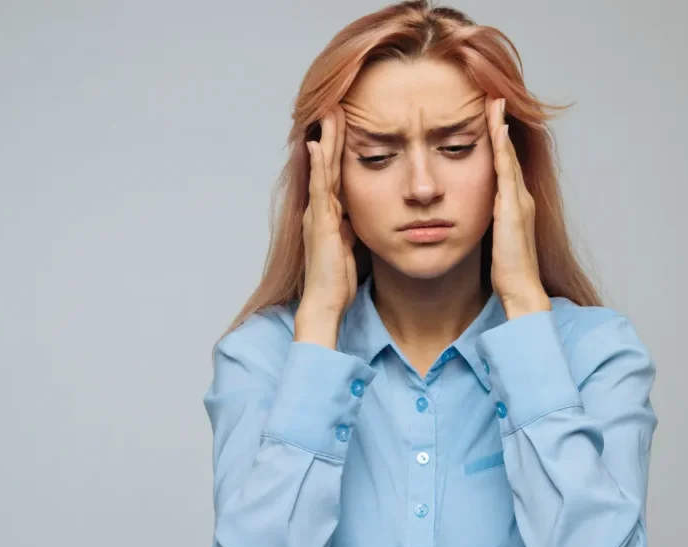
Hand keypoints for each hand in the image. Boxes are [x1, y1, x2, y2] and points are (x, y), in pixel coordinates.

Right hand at [297, 105, 356, 346]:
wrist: (324, 303)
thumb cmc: (338, 280)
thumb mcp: (351, 245)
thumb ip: (355, 226)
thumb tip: (369, 213)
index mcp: (330, 213)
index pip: (337, 172)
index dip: (341, 147)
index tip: (347, 121)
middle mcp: (321, 208)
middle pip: (329, 163)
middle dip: (333, 134)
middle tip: (336, 103)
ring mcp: (318, 213)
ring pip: (323, 169)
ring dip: (326, 140)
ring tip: (329, 112)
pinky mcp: (319, 223)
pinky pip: (321, 189)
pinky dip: (320, 165)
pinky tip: (321, 145)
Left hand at [485, 95, 550, 319]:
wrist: (521, 290)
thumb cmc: (506, 271)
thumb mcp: (494, 240)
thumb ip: (488, 223)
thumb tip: (471, 212)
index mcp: (513, 203)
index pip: (503, 162)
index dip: (496, 137)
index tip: (487, 113)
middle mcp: (520, 196)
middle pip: (508, 151)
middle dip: (500, 122)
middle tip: (492, 93)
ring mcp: (519, 200)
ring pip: (508, 154)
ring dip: (501, 126)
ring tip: (494, 99)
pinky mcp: (513, 207)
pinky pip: (506, 169)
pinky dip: (502, 147)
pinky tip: (497, 128)